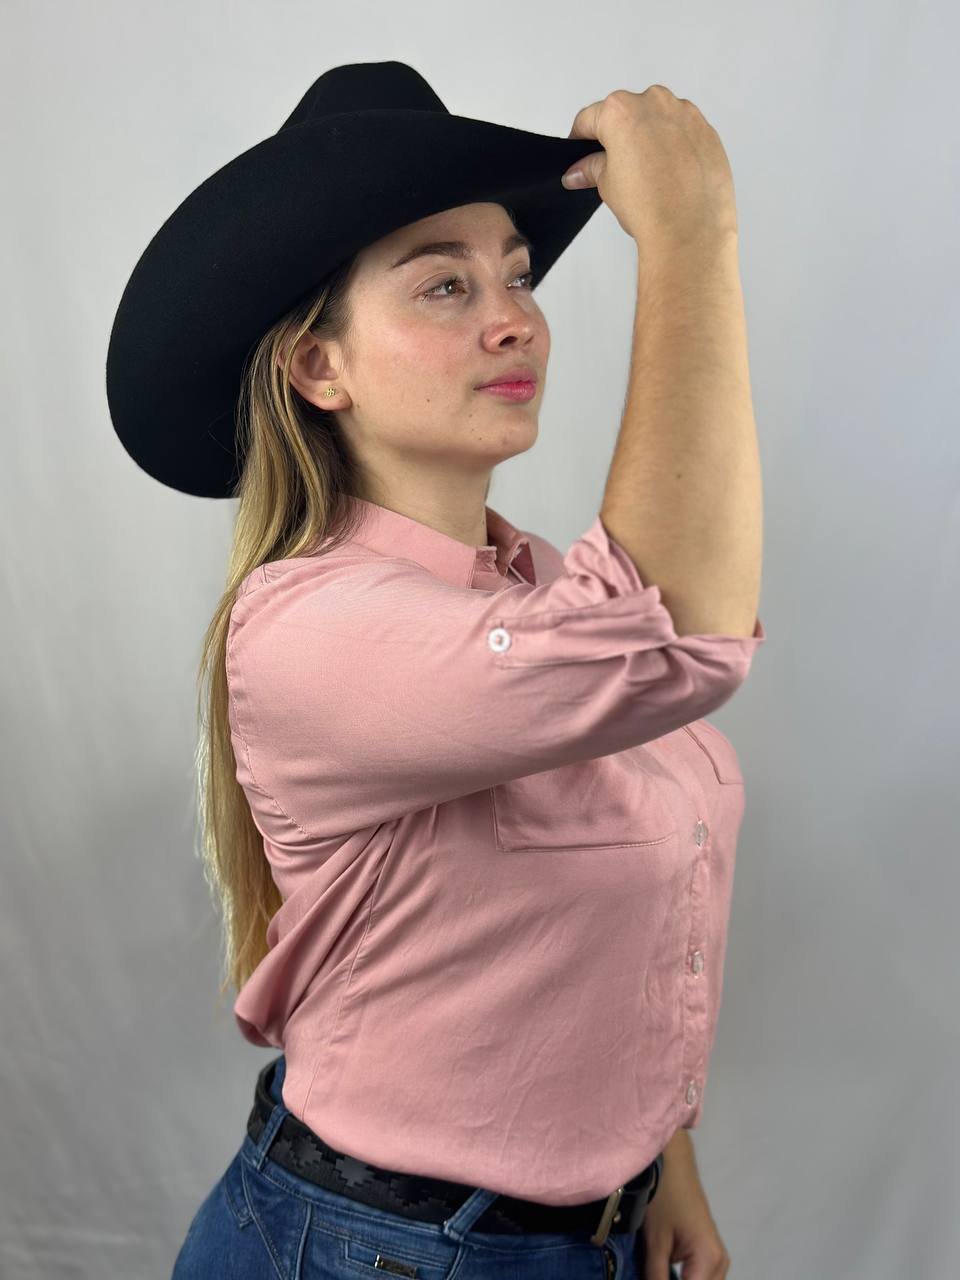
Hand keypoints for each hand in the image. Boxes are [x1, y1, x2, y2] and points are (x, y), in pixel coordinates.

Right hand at [561, 86, 738, 251]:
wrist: (691, 229)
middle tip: (617, 167)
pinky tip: (672, 174)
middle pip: (628, 113)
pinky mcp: (707, 130)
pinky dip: (676, 147)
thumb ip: (592, 168)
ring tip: (649, 174)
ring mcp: (685, 113)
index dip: (580, 137)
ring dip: (650, 138)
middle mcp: (654, 102)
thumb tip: (580, 171)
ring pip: (659, 120)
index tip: (581, 149)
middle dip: (620, 136)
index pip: (590, 118)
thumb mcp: (608, 185)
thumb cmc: (650, 207)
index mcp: (621, 111)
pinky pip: (684, 132)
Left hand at [639, 1130, 730, 1278]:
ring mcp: (718, 1259)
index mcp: (709, 1260)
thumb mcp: (655, 1242)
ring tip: (658, 1273)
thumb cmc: (663, 1197)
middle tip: (652, 1277)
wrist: (674, 1164)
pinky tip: (665, 1276)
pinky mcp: (710, 1254)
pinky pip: (702, 1279)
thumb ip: (656, 1278)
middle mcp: (721, 1263)